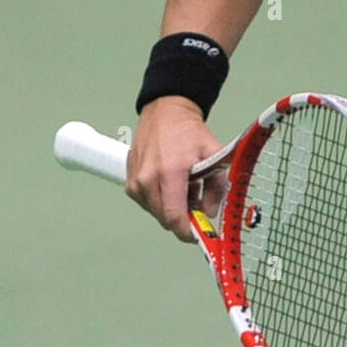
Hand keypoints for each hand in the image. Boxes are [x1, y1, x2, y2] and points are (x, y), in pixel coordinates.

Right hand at [126, 96, 226, 242]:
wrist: (166, 111)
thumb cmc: (189, 132)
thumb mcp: (214, 156)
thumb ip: (216, 188)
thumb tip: (210, 214)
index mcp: (170, 171)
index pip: (173, 216)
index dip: (187, 231)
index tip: (198, 234)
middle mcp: (148, 178)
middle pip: (164, 218)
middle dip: (183, 218)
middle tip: (197, 203)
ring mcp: (135, 181)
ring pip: (156, 212)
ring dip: (171, 207)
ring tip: (185, 187)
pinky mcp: (130, 182)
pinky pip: (147, 203)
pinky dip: (160, 199)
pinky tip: (170, 183)